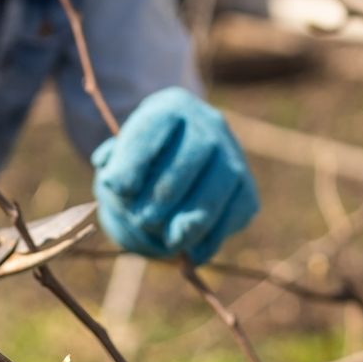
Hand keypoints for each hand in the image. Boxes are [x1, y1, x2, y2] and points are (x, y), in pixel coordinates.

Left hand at [91, 87, 257, 262]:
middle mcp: (207, 125)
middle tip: (142, 219)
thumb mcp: (120, 155)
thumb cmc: (140, 161)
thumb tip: (116, 184)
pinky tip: (192, 253)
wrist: (176, 159)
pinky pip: (237, 213)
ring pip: (219, 188)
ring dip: (192, 220)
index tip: (117, 189)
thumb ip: (115, 169)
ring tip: (168, 242)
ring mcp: (232, 155)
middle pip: (192, 157)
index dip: (135, 161)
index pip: (154, 128)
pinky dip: (214, 237)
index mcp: (170, 108)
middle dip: (165, 195)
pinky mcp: (247, 188)